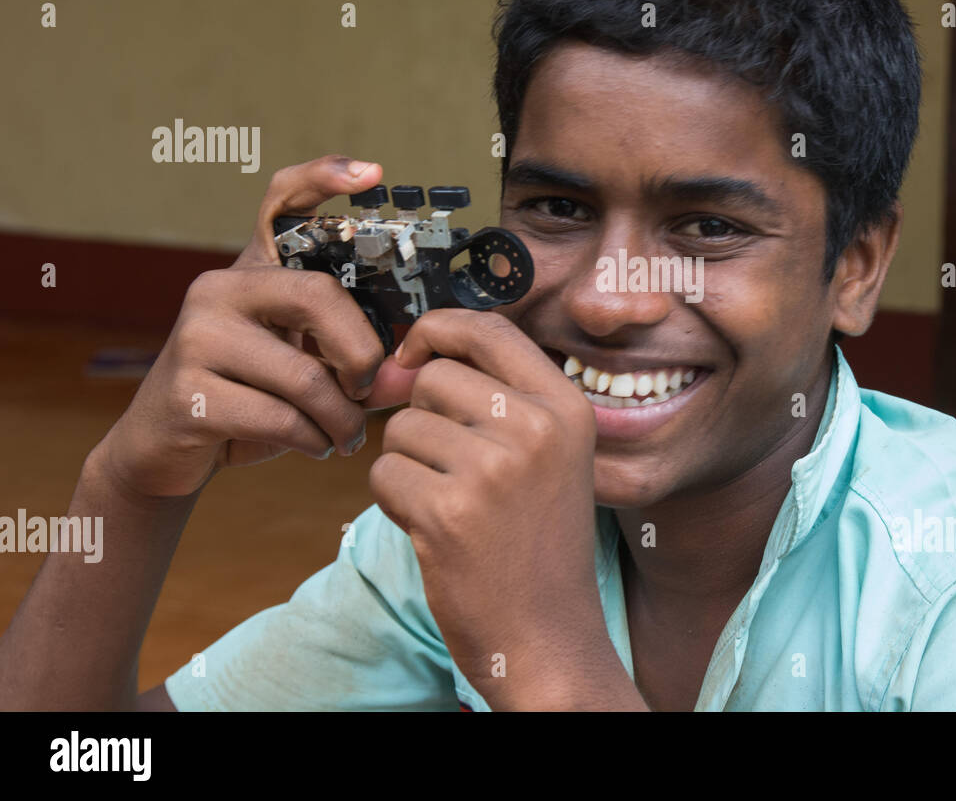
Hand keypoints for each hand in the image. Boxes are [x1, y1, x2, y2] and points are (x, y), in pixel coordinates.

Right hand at [92, 155, 402, 499]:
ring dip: (342, 419)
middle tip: (368, 388)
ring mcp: (196, 337)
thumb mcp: (298, 363)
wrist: (164, 448)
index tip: (372, 173)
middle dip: (362, 355)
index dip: (325, 178)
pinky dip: (313, 441)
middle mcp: (218, 289)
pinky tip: (315, 446)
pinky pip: (280, 419)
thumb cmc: (248, 396)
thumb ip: (353, 358)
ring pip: (306, 377)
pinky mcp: (186, 393)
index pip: (283, 205)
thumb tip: (409, 374)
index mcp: (252, 269)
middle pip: (320, 299)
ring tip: (345, 434)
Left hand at [370, 309, 636, 708]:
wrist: (547, 633)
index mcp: (566, 407)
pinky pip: (384, 474)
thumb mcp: (544, 455)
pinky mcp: (449, 512)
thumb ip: (485, 396)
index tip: (413, 354)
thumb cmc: (536, 540)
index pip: (488, 328)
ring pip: (402, 428)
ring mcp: (493, 469)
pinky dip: (394, 501)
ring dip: (408, 465)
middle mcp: (536, 428)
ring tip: (450, 504)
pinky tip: (435, 530)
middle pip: (433, 378)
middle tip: (450, 468)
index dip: (437, 330)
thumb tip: (393, 363)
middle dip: (421, 418)